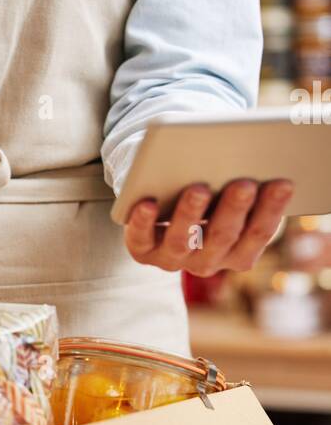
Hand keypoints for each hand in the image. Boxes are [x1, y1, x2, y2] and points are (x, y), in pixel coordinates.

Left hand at [124, 179, 293, 276]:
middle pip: (223, 237)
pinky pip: (141, 240)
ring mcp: (174, 259)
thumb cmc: (209, 196)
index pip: (259, 233)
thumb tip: (257, 162)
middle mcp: (207, 261)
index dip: (272, 209)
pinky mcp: (142, 251)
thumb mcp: (228, 194)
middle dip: (234, 209)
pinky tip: (148, 203)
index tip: (283, 183)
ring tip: (199, 189)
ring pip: (183, 241)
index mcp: (239, 253)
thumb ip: (246, 187)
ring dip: (191, 214)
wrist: (163, 203)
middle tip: (244, 184)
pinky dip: (143, 222)